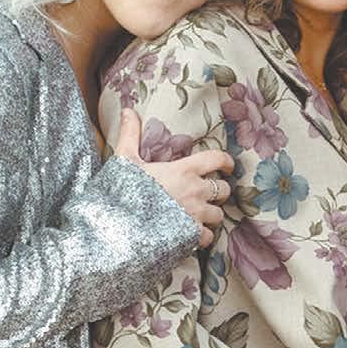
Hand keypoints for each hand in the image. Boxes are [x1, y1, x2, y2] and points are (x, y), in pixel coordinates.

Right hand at [114, 107, 232, 245]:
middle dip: (219, 191)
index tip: (228, 166)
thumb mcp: (125, 159)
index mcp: (184, 170)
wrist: (118, 226)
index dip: (226, 161)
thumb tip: (127, 110)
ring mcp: (195, 215)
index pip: (217, 159)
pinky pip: (207, 237)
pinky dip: (202, 236)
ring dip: (211, 215)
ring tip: (200, 215)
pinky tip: (191, 234)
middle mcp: (195, 192)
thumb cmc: (122, 190)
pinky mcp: (190, 236)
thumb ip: (130, 134)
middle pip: (223, 190)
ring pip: (218, 215)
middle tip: (209, 194)